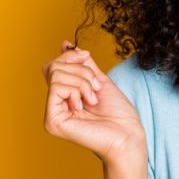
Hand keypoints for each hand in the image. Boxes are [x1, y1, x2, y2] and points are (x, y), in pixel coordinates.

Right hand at [42, 40, 145, 164]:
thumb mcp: (98, 79)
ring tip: (93, 99)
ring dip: (83, 81)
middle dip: (81, 70)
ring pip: (56, 74)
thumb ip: (82, 63)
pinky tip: (85, 105)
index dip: (71, 56)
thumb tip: (65, 44)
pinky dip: (77, 90)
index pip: (54, 65)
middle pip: (54, 67)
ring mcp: (52, 114)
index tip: (86, 56)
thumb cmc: (117, 112)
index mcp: (64, 96)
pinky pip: (57, 87)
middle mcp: (55, 105)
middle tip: (95, 87)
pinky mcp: (52, 121)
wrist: (127, 134)